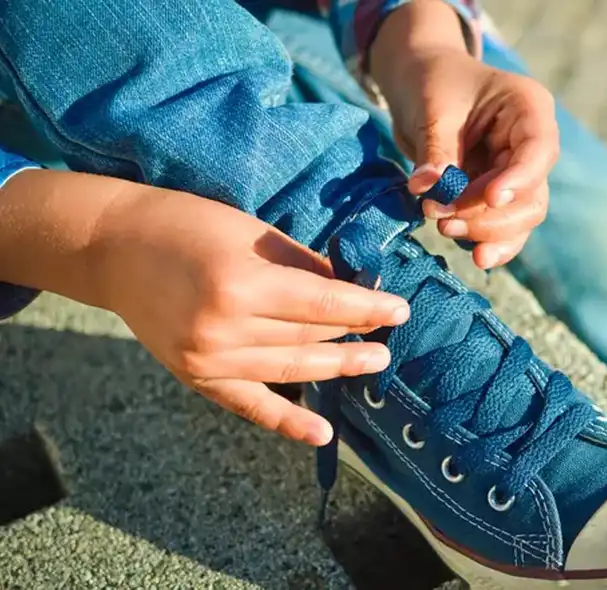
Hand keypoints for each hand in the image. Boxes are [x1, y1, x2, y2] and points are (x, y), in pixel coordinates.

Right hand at [88, 183, 409, 445]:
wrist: (113, 248)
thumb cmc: (186, 226)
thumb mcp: (252, 232)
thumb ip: (303, 266)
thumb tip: (351, 290)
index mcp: (240, 284)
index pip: (323, 304)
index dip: (366, 308)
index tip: (400, 309)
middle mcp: (224, 329)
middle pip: (309, 339)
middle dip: (355, 336)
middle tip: (389, 339)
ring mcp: (207, 360)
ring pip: (290, 371)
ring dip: (336, 369)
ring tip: (372, 364)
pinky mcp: (196, 377)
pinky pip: (250, 406)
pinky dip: (288, 422)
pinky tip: (323, 433)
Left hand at [370, 3, 558, 268]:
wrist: (421, 84)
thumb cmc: (433, 83)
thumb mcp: (432, 108)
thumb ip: (435, 149)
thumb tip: (425, 188)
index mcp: (528, 108)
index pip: (538, 150)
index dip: (519, 180)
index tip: (490, 198)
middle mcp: (532, 144)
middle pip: (532, 194)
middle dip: (489, 214)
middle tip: (442, 216)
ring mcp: (518, 173)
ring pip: (522, 217)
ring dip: (484, 231)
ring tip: (443, 226)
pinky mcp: (499, 196)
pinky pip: (506, 228)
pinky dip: (491, 243)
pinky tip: (476, 257)